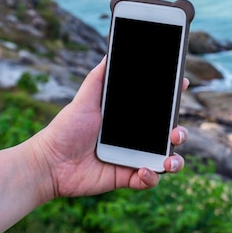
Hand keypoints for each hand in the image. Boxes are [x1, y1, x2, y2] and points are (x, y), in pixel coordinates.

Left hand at [31, 57, 187, 200]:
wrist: (49, 163)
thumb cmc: (64, 129)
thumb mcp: (84, 99)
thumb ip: (98, 77)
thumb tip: (110, 52)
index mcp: (129, 118)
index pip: (158, 108)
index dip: (173, 97)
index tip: (182, 84)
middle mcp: (136, 138)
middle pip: (169, 135)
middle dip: (180, 132)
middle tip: (175, 132)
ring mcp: (133, 158)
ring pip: (166, 160)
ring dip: (175, 160)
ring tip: (168, 159)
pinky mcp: (127, 178)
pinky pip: (149, 180)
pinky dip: (152, 177)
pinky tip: (143, 171)